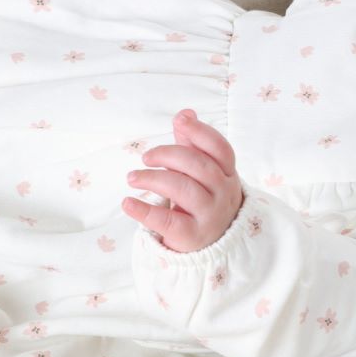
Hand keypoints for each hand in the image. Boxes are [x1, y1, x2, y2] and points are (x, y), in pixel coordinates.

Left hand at [123, 109, 244, 252]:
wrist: (210, 243)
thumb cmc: (201, 198)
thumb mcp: (200, 171)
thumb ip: (191, 143)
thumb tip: (186, 113)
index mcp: (227, 173)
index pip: (220, 148)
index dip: (201, 131)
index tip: (179, 120)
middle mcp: (224, 193)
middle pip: (199, 166)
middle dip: (169, 155)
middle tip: (146, 157)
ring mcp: (211, 215)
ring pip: (184, 190)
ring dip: (153, 179)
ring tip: (132, 177)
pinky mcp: (193, 236)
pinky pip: (168, 220)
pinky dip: (144, 210)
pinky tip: (128, 203)